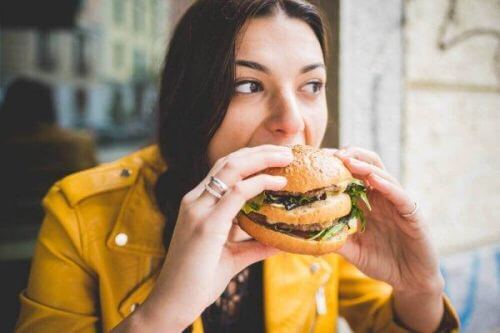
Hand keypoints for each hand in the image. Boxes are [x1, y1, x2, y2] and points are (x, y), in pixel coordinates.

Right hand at [133, 145, 292, 331]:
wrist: (172, 303)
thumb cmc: (199, 280)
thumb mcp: (232, 256)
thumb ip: (255, 245)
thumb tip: (281, 241)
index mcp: (198, 204)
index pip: (224, 169)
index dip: (251, 158)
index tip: (276, 157)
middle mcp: (195, 201)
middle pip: (229, 161)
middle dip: (260, 151)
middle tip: (287, 151)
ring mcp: (198, 210)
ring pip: (231, 169)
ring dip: (262, 159)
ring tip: (286, 158)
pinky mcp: (206, 224)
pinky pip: (236, 193)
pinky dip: (259, 183)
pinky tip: (278, 184)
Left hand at [322, 146, 443, 294]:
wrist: (410, 280)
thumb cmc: (382, 262)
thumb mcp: (353, 251)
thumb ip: (336, 240)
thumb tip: (308, 235)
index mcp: (367, 203)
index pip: (352, 176)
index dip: (337, 166)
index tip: (318, 159)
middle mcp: (381, 199)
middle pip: (368, 166)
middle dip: (351, 156)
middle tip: (331, 153)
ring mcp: (397, 204)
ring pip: (383, 175)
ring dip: (365, 166)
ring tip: (348, 159)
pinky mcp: (412, 214)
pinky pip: (399, 196)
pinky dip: (387, 186)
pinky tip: (373, 180)